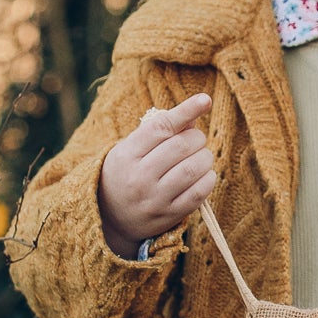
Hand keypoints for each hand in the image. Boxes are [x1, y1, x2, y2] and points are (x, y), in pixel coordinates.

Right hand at [98, 94, 216, 254]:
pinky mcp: (169, 215)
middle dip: (197, 138)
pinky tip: (204, 174)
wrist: (110, 217)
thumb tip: (194, 116)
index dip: (185, 110)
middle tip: (196, 140)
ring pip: (192, 169)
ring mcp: (154, 198)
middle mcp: (139, 177)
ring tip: (201, 156)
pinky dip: (208, 179)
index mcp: (126, 155)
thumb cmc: (126, 173)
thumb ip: (159, 131)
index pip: (160, 127)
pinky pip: (199, 193)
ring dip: (205, 157)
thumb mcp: (131, 148)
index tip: (205, 100)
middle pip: (180, 146)